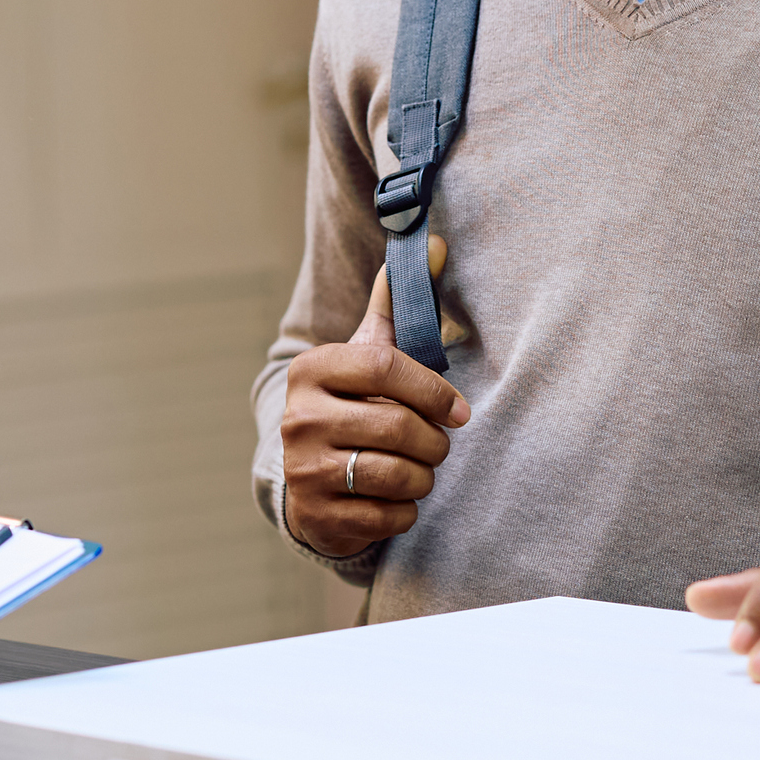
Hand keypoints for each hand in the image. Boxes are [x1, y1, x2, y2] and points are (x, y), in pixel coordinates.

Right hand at [275, 254, 468, 560]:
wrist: (311, 479)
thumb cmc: (355, 405)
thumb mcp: (368, 353)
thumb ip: (399, 302)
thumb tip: (439, 242)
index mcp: (312, 369)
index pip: (385, 367)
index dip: (434, 390)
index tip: (460, 410)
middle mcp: (299, 418)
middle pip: (396, 426)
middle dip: (434, 441)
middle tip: (439, 444)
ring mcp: (303, 470)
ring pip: (396, 474)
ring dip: (424, 476)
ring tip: (421, 470)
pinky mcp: (316, 516)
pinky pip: (388, 516)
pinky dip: (406, 510)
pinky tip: (398, 498)